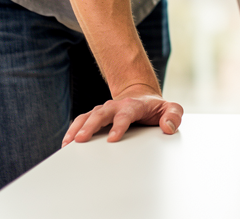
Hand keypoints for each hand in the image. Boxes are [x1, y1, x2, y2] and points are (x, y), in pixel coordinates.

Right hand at [62, 86, 182, 145]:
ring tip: (68, 142)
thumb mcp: (171, 109)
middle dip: (91, 126)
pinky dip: (73, 129)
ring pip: (88, 116)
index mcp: (135, 105)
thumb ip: (174, 116)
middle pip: (101, 113)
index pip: (125, 114)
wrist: (142, 97)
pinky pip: (82, 120)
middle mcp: (117, 105)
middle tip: (81, 140)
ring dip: (78, 128)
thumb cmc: (155, 108)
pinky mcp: (97, 115)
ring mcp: (105, 110)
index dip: (118, 125)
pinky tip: (66, 141)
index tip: (112, 139)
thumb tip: (167, 127)